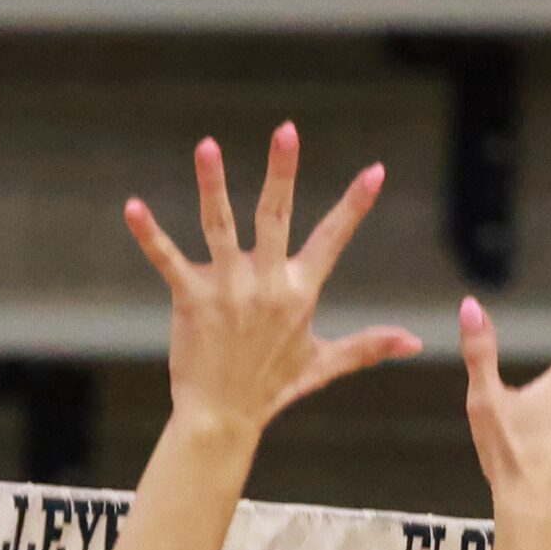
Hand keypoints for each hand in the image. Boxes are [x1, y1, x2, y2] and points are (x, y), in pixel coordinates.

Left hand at [126, 124, 419, 435]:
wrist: (222, 419)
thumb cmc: (269, 390)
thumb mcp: (323, 364)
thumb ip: (367, 346)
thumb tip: (417, 342)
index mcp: (299, 291)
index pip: (332, 239)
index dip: (354, 205)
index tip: (375, 171)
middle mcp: (266, 283)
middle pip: (276, 215)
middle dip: (283, 171)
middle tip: (286, 129)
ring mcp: (228, 290)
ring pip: (221, 225)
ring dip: (213, 184)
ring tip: (207, 144)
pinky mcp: (191, 300)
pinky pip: (168, 260)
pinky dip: (149, 234)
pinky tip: (133, 208)